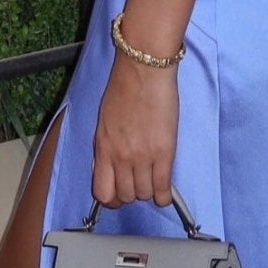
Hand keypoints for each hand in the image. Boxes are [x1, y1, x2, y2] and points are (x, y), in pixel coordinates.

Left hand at [92, 51, 178, 209]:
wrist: (144, 68)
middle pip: (125, 196)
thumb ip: (107, 146)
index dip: (111, 199)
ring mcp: (142, 157)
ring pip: (144, 194)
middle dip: (132, 193)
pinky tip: (165, 191)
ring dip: (148, 191)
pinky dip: (164, 195)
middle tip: (139, 182)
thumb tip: (112, 167)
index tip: (118, 195)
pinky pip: (163, 189)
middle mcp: (120, 156)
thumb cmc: (124, 87)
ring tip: (153, 179)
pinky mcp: (164, 153)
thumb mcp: (105, 121)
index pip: (102, 192)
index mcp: (103, 147)